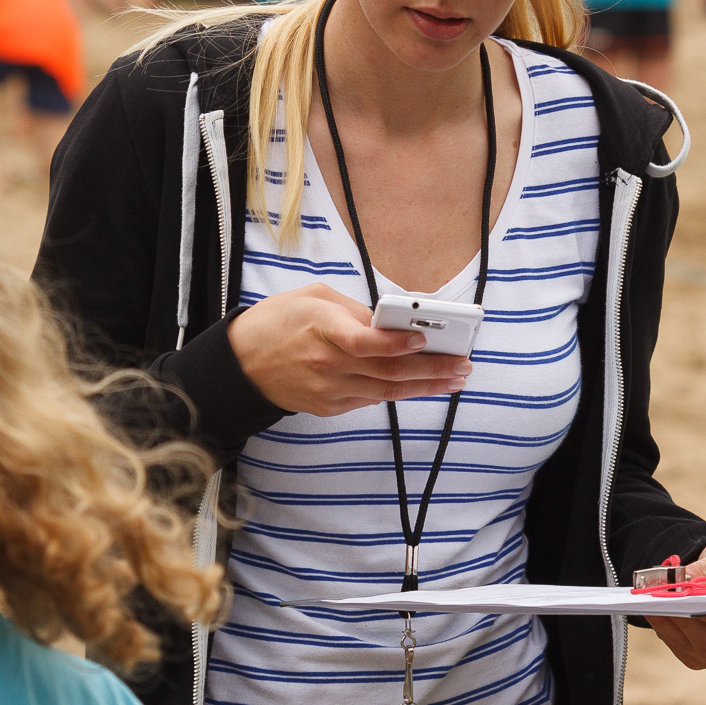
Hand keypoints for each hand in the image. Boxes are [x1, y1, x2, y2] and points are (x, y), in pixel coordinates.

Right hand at [226, 284, 472, 417]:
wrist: (243, 365)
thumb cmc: (279, 322)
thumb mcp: (313, 297)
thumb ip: (355, 310)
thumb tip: (394, 321)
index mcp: (320, 328)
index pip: (363, 341)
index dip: (394, 342)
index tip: (422, 338)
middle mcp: (327, 364)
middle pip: (387, 370)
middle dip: (431, 368)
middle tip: (462, 364)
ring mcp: (329, 390)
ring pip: (387, 390)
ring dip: (426, 385)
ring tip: (456, 379)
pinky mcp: (330, 406)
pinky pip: (373, 399)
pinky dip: (401, 391)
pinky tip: (425, 385)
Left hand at [646, 538, 705, 671]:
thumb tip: (678, 581)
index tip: (687, 597)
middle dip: (683, 621)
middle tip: (660, 601)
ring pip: (690, 647)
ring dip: (667, 624)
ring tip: (649, 602)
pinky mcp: (700, 661)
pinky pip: (678, 648)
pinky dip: (664, 629)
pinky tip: (653, 611)